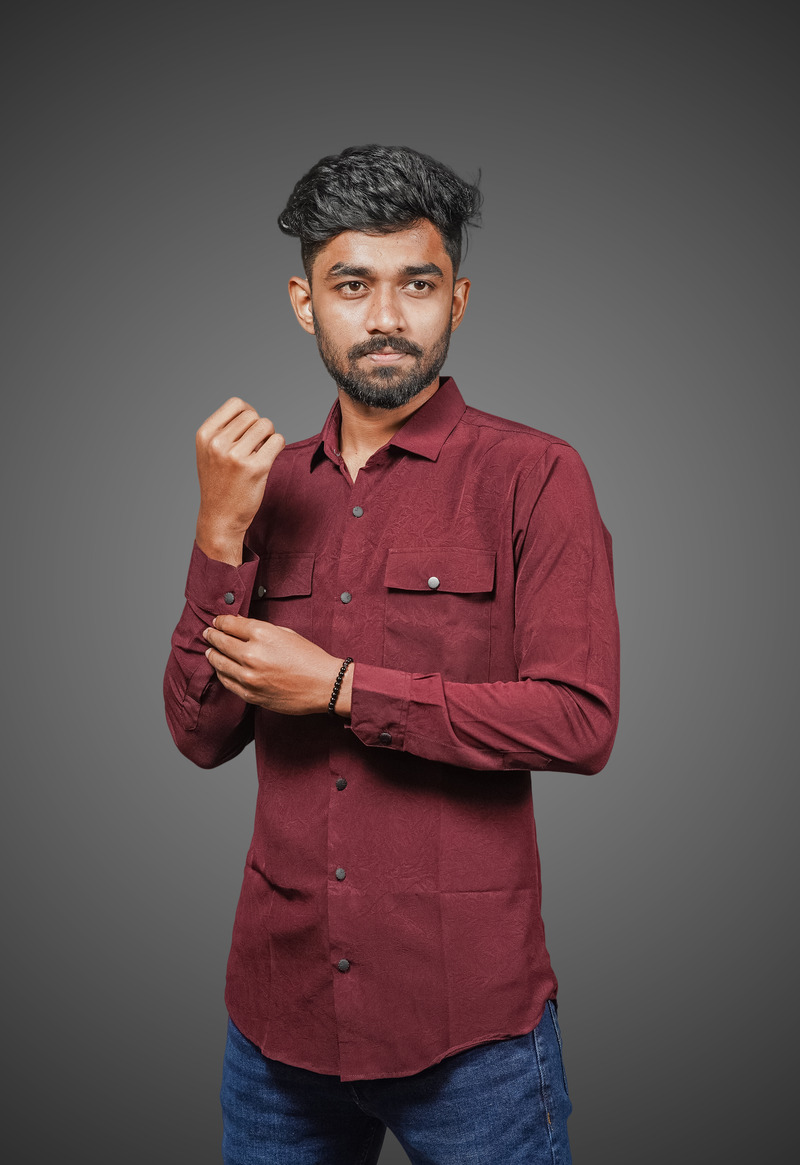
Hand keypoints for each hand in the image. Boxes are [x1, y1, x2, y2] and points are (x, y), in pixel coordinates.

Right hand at [195, 398, 284, 563]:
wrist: (219, 518)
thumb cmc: (219, 483)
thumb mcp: (209, 452)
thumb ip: (225, 430)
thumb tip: (253, 413)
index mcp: (204, 435)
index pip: (236, 404)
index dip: (248, 412)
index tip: (249, 429)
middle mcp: (217, 443)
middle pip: (253, 415)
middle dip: (259, 428)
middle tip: (255, 446)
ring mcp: (236, 456)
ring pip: (266, 425)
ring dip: (269, 436)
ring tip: (261, 452)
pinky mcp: (255, 468)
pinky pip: (277, 441)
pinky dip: (278, 446)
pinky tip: (269, 458)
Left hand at [203, 615, 351, 716]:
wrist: (324, 685)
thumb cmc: (309, 657)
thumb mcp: (285, 633)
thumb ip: (258, 628)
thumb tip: (238, 624)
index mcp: (262, 634)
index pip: (229, 624)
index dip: (220, 621)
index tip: (216, 621)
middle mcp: (251, 654)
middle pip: (220, 642)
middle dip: (212, 636)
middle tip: (207, 633)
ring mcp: (249, 676)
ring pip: (218, 663)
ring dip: (212, 655)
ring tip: (210, 651)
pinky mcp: (250, 694)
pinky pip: (227, 682)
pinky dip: (221, 673)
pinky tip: (221, 668)